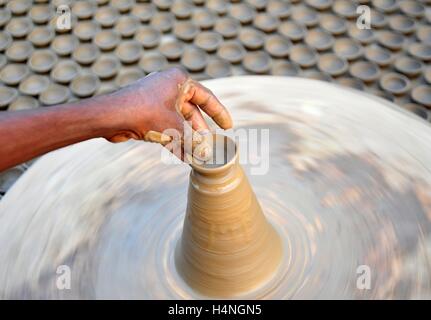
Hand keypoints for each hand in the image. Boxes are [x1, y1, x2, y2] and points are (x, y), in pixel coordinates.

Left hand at [105, 68, 231, 156]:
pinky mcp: (147, 112)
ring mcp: (157, 99)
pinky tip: (183, 157)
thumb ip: (193, 141)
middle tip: (210, 146)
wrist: (111, 116)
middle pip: (192, 111)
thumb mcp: (175, 128)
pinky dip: (174, 140)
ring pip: (179, 121)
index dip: (219, 113)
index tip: (229, 126)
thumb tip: (205, 156)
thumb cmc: (144, 114)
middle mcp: (169, 87)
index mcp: (179, 81)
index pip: (206, 97)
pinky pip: (167, 126)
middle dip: (200, 131)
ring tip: (198, 155)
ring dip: (188, 138)